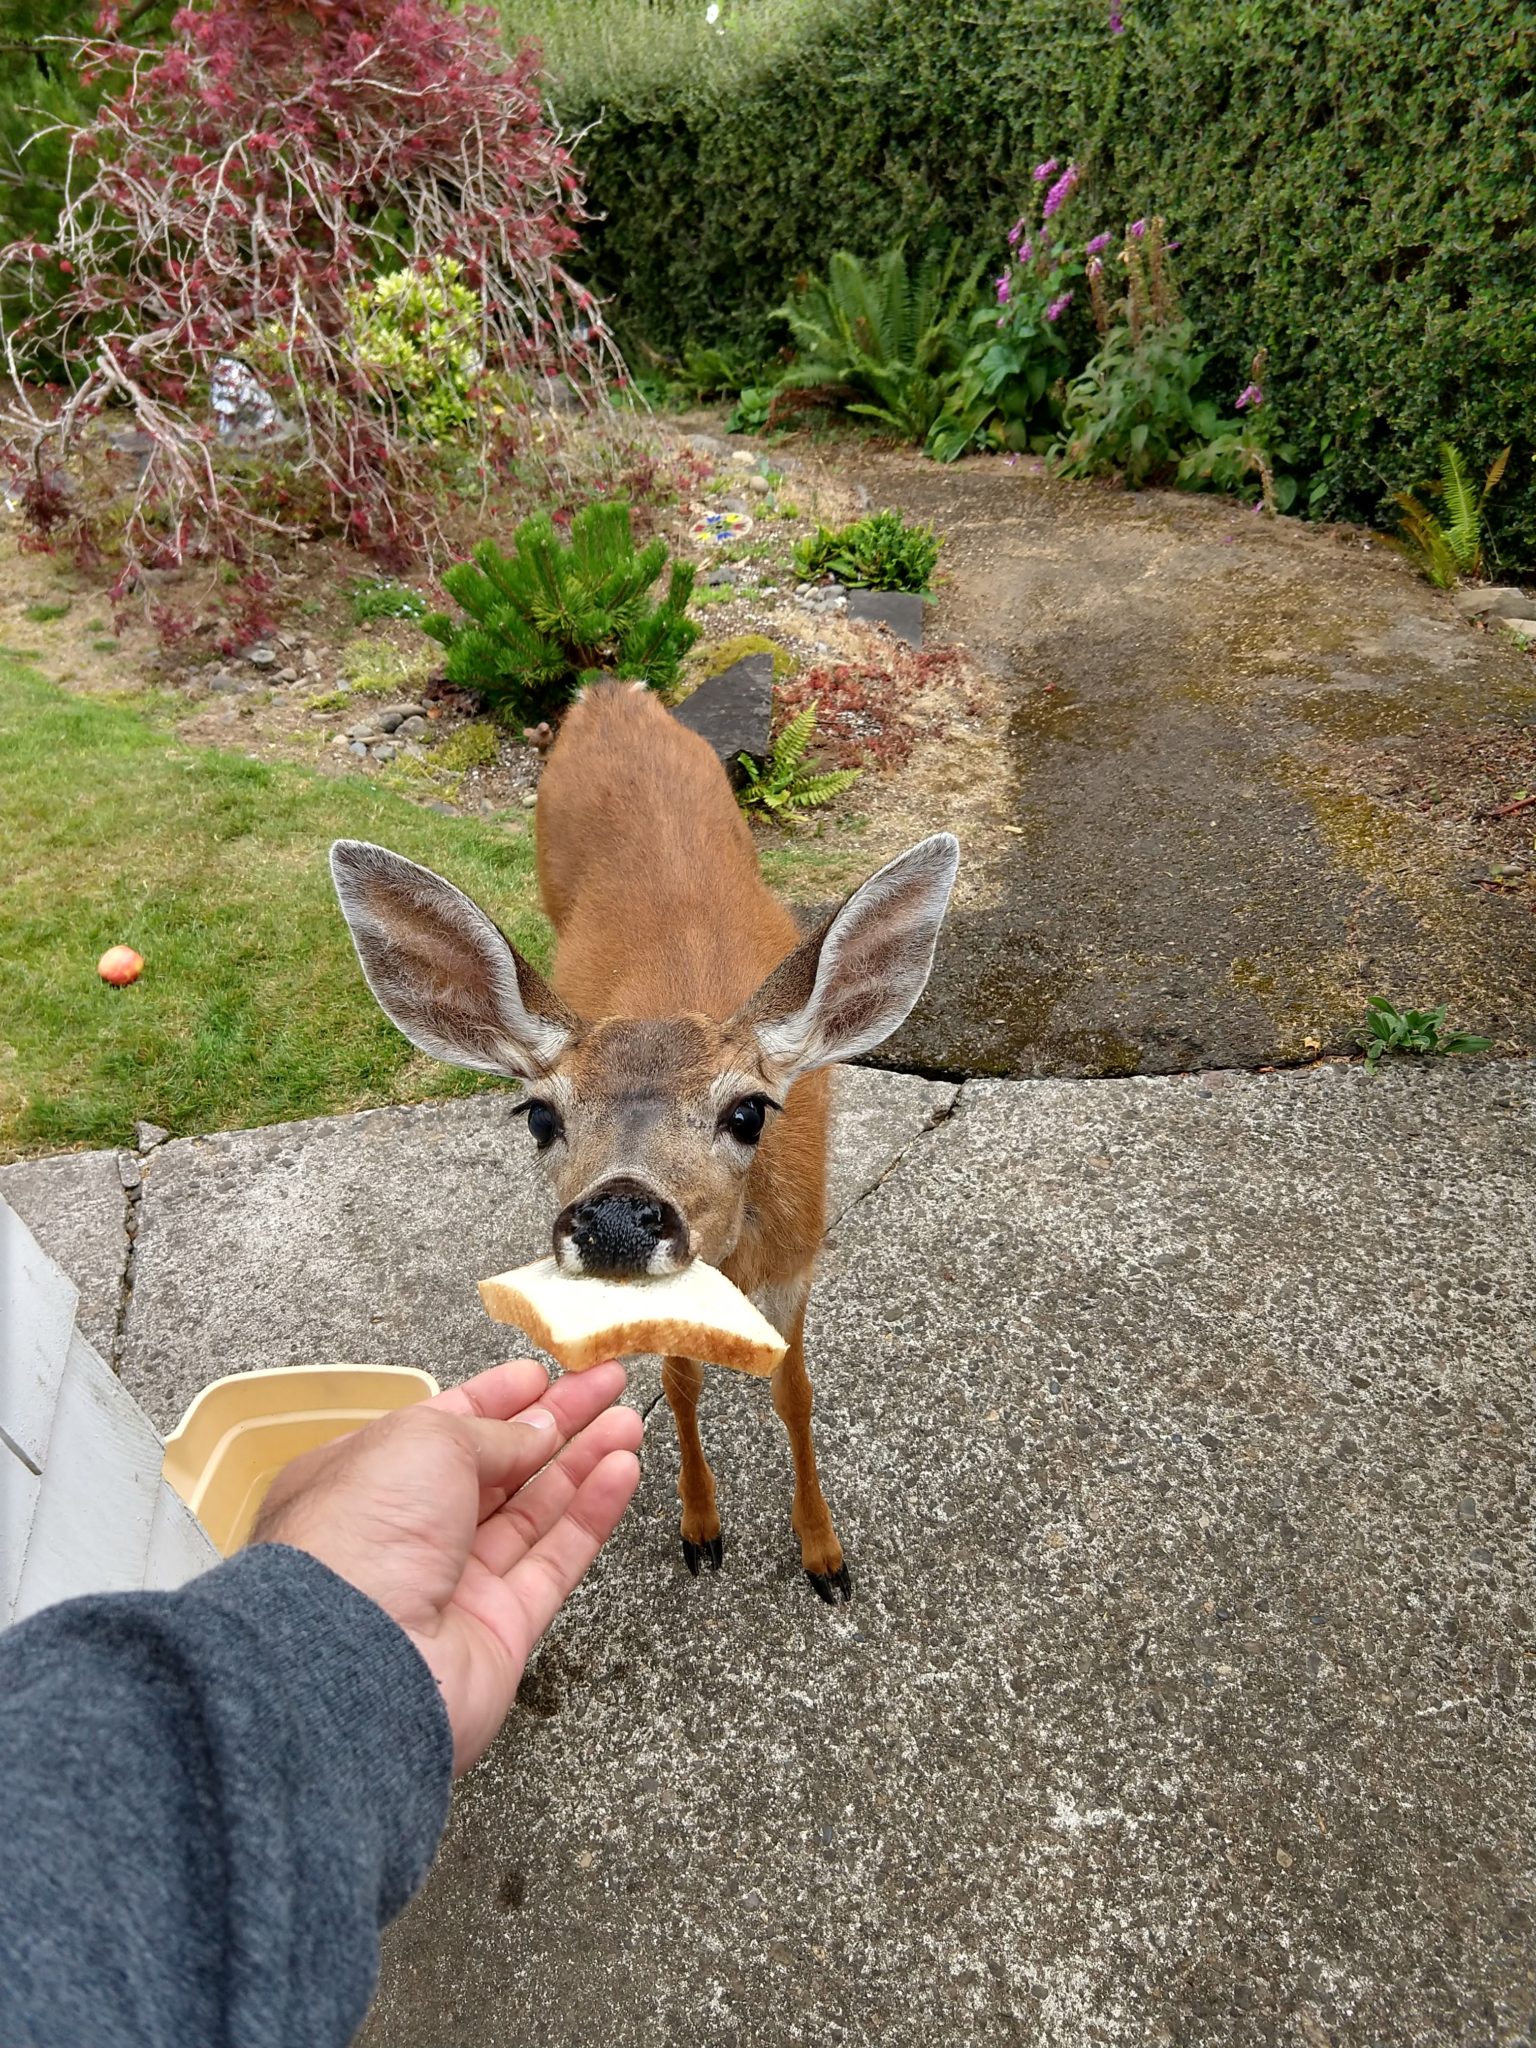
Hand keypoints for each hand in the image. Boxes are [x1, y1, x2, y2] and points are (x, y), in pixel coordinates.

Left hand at [252, 1359, 641, 1772]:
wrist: (357, 1664)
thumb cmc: (362, 1536)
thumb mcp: (426, 1442)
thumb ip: (493, 1433)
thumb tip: (538, 1429)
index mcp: (367, 1478)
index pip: (443, 1426)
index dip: (498, 1398)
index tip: (545, 1373)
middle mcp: (407, 1531)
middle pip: (497, 1468)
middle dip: (556, 1423)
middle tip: (606, 1386)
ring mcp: (454, 1584)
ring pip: (533, 1513)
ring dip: (584, 1463)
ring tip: (629, 1421)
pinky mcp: (499, 1630)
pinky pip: (554, 1562)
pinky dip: (591, 1515)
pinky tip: (622, 1472)